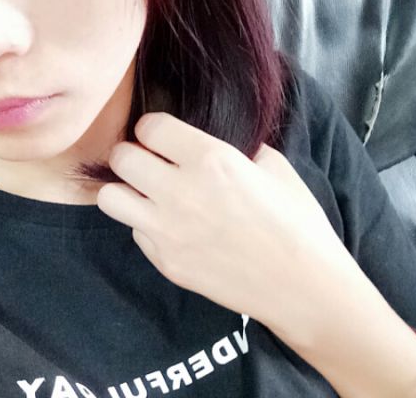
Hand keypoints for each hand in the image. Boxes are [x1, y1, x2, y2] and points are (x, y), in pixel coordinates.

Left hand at [96, 112, 350, 330]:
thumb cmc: (297, 222)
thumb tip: (209, 141)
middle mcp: (180, 192)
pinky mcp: (165, 263)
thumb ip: (235, 146)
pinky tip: (171, 227)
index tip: (162, 136)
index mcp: (210, 160)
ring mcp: (167, 231)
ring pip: (110, 198)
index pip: (149, 127)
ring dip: (125, 189)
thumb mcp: (273, 166)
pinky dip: (146, 225)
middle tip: (149, 161)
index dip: (153, 128)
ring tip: (147, 192)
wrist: (305, 287)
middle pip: (121, 158)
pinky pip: (136, 232)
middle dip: (132, 154)